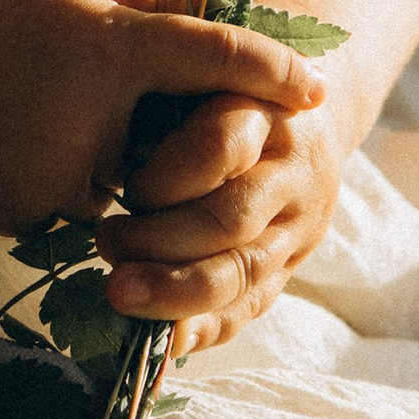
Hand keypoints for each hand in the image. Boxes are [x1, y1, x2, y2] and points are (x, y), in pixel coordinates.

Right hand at [0, 0, 325, 228]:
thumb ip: (153, 11)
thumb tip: (229, 7)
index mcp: (104, 52)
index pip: (212, 60)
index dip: (270, 72)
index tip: (317, 90)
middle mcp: (86, 127)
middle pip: (170, 139)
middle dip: (164, 123)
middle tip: (120, 86)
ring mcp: (49, 184)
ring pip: (122, 184)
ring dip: (112, 155)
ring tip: (42, 103)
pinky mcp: (18, 219)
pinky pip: (72, 206)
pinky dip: (64, 175)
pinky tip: (12, 132)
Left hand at [97, 88, 348, 354]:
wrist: (313, 122)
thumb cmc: (231, 93)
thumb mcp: (210, 78)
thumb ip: (170, 101)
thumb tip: (105, 154)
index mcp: (266, 110)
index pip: (219, 149)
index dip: (166, 177)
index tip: (127, 189)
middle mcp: (292, 173)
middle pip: (230, 220)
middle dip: (161, 242)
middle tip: (106, 243)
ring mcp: (298, 226)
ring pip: (243, 271)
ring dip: (176, 291)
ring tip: (120, 294)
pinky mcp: (290, 267)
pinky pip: (251, 306)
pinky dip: (207, 328)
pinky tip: (167, 340)